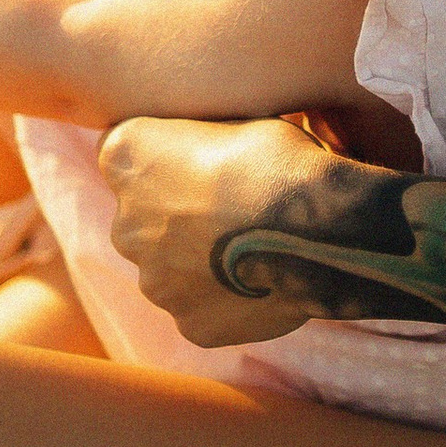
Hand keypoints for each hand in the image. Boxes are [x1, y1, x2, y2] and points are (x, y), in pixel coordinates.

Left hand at [98, 111, 359, 346]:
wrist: (320, 232)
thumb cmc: (281, 161)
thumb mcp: (234, 121)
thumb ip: (200, 140)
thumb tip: (209, 148)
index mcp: (126, 156)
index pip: (125, 156)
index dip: (166, 157)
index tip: (201, 159)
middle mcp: (125, 225)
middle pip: (142, 220)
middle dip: (176, 216)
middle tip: (232, 208)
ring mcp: (154, 283)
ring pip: (172, 270)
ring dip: (201, 261)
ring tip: (253, 249)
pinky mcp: (189, 325)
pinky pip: (204, 309)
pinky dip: (227, 299)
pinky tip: (263, 283)